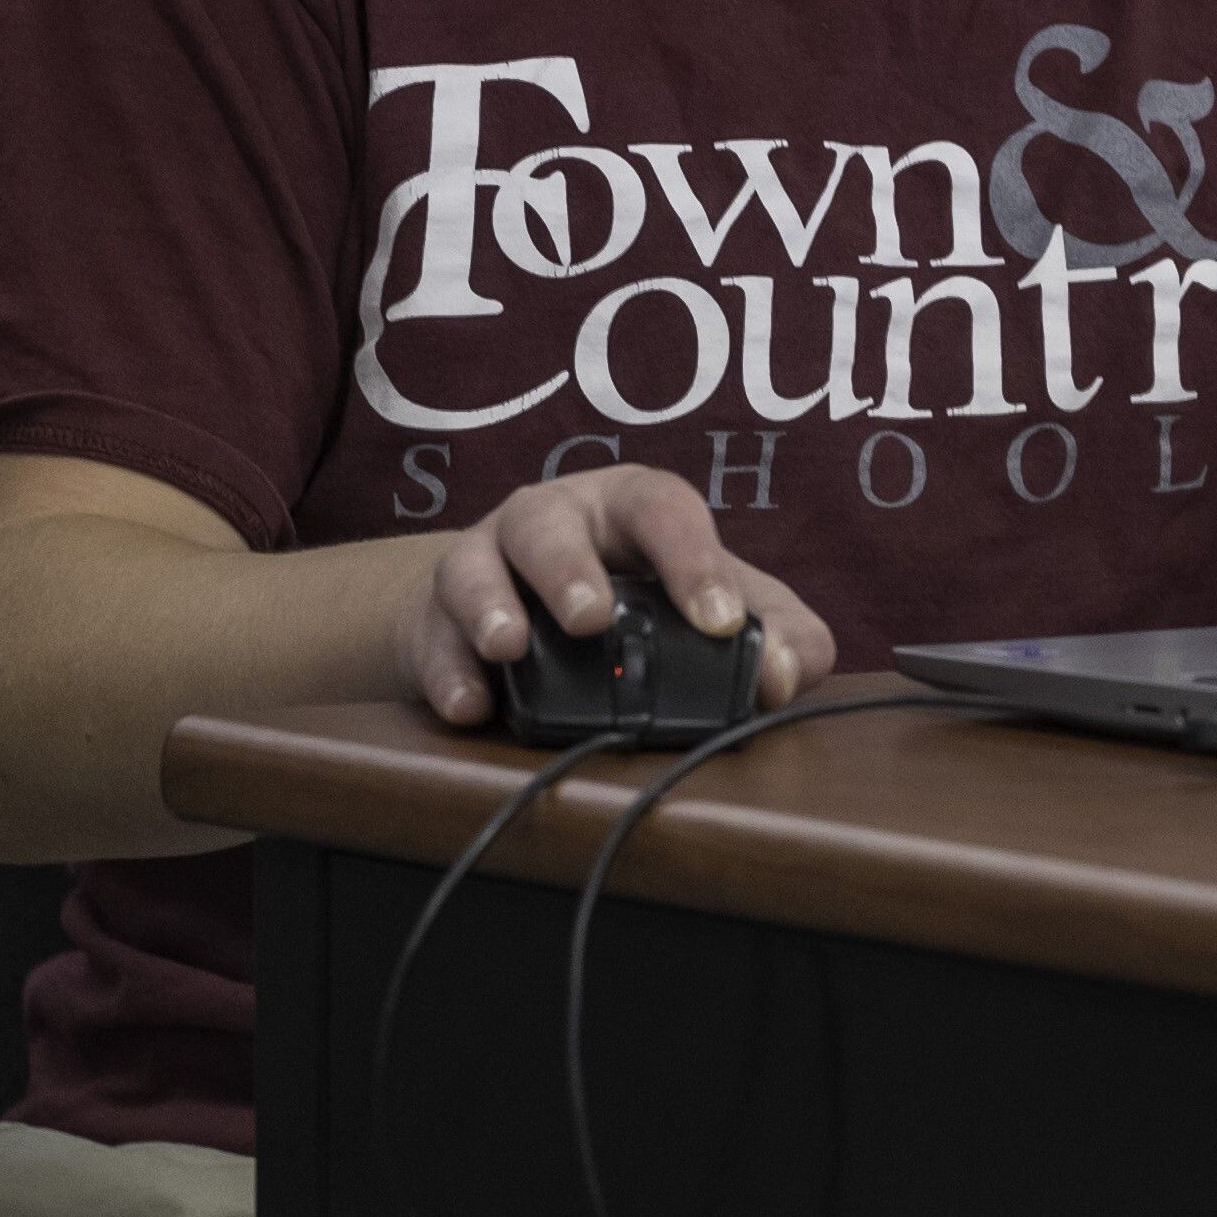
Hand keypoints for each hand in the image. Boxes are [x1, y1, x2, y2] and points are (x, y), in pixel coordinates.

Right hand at [404, 464, 839, 729]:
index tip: (719, 621)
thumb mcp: (716, 608)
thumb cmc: (643, 605)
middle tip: (592, 620)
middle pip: (549, 522)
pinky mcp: (435, 621)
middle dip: (569, 567)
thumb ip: (778, 635)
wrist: (531, 620)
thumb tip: (784, 676)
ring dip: (489, 605)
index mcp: (630, 509)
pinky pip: (432, 640)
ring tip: (509, 648)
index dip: (692, 559)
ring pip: (472, 565)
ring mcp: (483, 564)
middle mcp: (551, 522)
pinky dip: (447, 673)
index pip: (663, 509)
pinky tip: (470, 707)